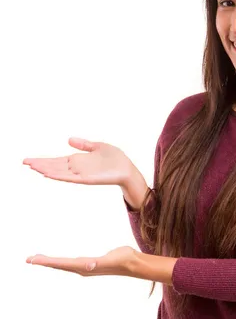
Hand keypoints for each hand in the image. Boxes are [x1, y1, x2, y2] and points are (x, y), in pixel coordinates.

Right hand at [23, 137, 143, 189]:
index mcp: (78, 161)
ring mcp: (81, 174)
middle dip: (40, 164)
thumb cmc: (116, 159)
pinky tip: (48, 174)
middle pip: (54, 166)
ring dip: (46, 169)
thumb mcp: (98, 146)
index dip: (44, 160)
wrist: (128, 169)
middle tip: (24, 162)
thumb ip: (83, 144)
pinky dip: (59, 176)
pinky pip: (70, 178)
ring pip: (59, 172)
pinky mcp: (87, 179)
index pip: (57, 161)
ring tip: (32, 167)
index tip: (30, 160)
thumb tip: (68, 139)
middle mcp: (77, 168)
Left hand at [26, 246, 138, 276]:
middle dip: (44, 262)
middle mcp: (82, 268)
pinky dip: (61, 262)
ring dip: (51, 262)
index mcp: (84, 266)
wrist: (133, 264)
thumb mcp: (110, 259)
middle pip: (58, 265)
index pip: (60, 264)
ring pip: (63, 265)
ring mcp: (85, 267)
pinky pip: (70, 263)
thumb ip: (98, 263)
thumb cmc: (123, 259)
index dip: (46, 261)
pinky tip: (60, 261)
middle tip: (28, 259)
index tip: (32, 260)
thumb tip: (89, 265)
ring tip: (39, 259)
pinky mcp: (89, 264)